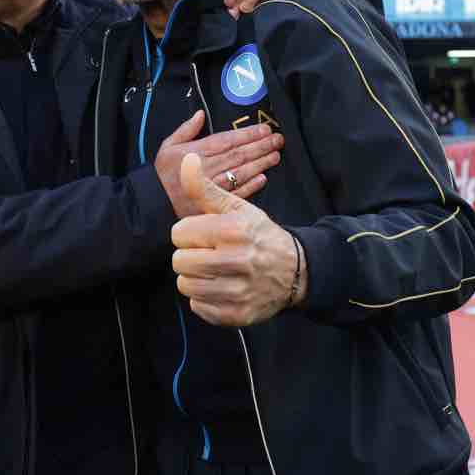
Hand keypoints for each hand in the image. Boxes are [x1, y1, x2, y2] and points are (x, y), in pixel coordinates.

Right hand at [155, 112, 282, 217]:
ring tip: (275, 155)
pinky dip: (251, 186)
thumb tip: (200, 114)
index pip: (228, 140)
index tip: (264, 129)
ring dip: (260, 163)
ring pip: (241, 172)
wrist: (154, 204)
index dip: (248, 134)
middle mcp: (207, 168)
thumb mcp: (167, 147)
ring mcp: (213, 187)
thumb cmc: (162, 175)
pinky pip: (236, 193)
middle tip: (277, 140)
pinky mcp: (214, 203)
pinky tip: (263, 178)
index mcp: (197, 152)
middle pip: (239, 154)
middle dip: (261, 146)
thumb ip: (186, 130)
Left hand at [171, 153, 307, 326]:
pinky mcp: (237, 314)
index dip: (189, 233)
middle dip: (190, 256)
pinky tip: (221, 288)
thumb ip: (205, 187)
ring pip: (185, 285)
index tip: (205, 234)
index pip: (179, 233)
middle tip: (208, 253)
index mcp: (233, 230)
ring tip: (212, 271)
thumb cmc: (259, 235)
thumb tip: (186, 160)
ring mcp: (237, 291)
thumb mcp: (237, 206)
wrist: (295, 270)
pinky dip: (205, 299)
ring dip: (194, 278)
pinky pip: (198, 308)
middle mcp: (236, 261)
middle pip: (179, 261)